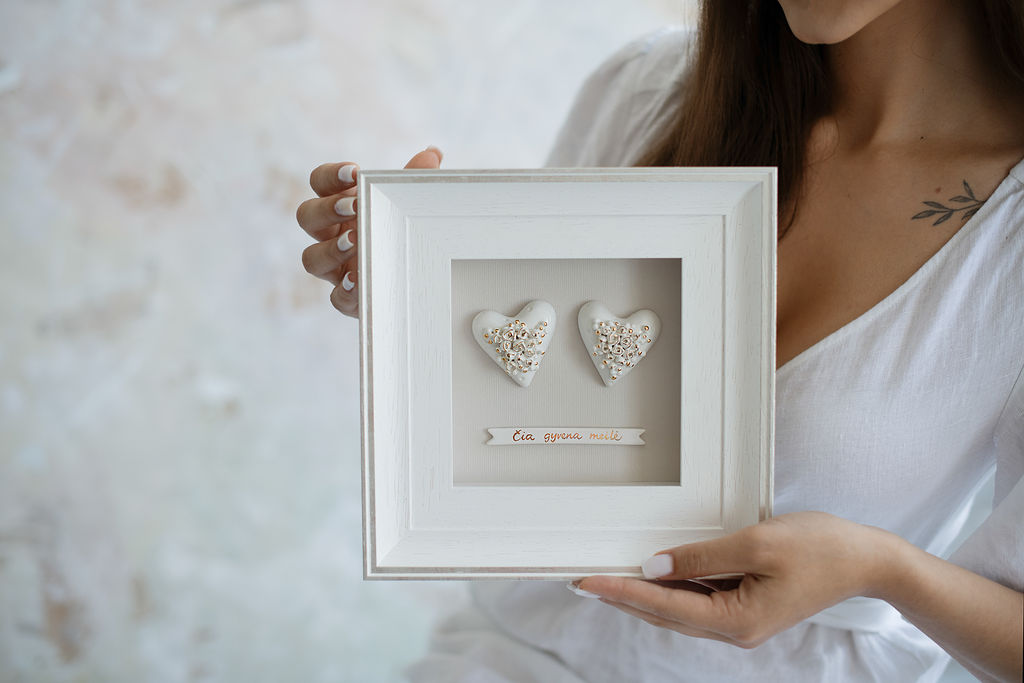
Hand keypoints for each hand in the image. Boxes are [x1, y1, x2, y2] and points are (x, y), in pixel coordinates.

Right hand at [296, 146, 442, 316]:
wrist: (415, 279)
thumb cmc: (401, 232)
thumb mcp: (408, 206)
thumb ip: (414, 181)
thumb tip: (433, 154)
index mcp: (339, 205)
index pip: (319, 183)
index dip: (330, 176)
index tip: (355, 171)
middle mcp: (329, 235)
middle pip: (306, 217)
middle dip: (327, 209)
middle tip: (354, 206)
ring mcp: (335, 269)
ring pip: (311, 259)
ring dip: (330, 249)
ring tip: (354, 241)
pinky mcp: (348, 299)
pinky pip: (336, 299)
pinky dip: (345, 291)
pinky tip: (359, 280)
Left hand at [575, 511, 895, 647]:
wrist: (867, 560)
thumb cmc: (822, 549)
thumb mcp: (757, 544)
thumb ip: (702, 557)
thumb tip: (656, 567)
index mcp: (737, 620)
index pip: (663, 605)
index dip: (621, 592)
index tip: (589, 582)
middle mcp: (735, 628)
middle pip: (665, 614)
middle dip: (623, 598)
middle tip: (585, 582)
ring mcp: (741, 620)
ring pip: (678, 611)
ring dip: (642, 596)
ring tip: (608, 580)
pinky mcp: (747, 607)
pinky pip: (698, 602)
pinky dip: (671, 592)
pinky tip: (655, 578)